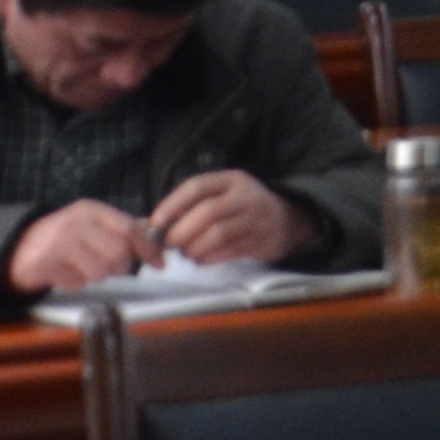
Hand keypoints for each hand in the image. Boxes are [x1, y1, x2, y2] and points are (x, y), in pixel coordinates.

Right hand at [6, 200, 151, 295]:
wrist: (19, 247)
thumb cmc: (64, 236)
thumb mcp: (91, 224)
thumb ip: (120, 227)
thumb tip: (154, 234)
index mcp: (91, 210)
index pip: (129, 228)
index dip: (147, 248)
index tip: (159, 263)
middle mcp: (75, 223)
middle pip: (118, 254)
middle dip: (120, 267)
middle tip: (110, 269)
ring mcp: (57, 243)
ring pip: (99, 272)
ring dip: (96, 277)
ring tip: (83, 269)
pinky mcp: (43, 264)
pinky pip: (76, 284)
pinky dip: (75, 284)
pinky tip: (66, 274)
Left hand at [147, 170, 304, 265]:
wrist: (288, 220)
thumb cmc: (242, 208)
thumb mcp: (223, 196)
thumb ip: (191, 206)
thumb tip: (151, 226)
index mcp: (231, 180)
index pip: (196, 187)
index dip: (171, 205)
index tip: (155, 223)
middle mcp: (245, 196)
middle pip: (206, 212)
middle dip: (181, 232)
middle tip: (170, 244)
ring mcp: (256, 219)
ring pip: (217, 234)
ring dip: (194, 248)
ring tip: (187, 253)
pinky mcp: (261, 241)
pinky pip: (228, 252)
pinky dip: (208, 259)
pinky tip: (202, 259)